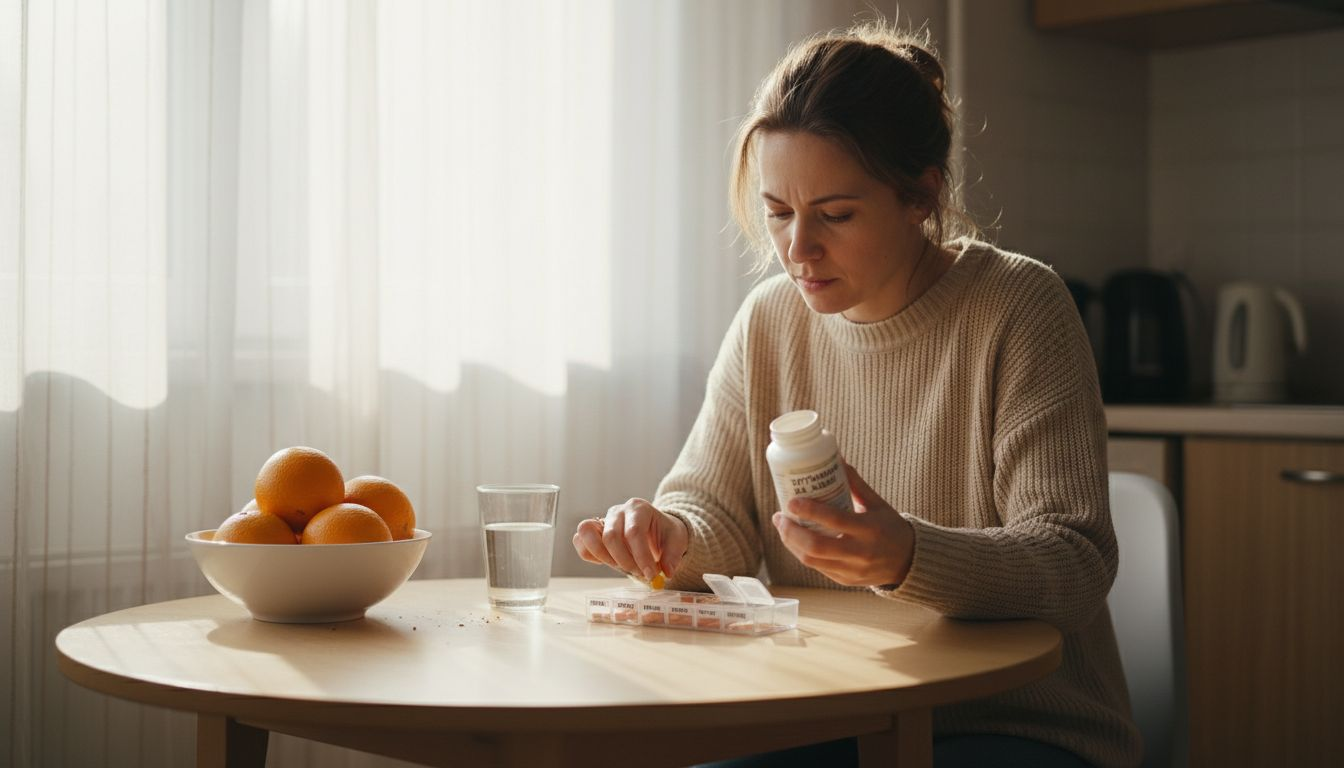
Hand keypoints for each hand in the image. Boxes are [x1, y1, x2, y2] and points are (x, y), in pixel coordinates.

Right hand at [572, 498, 688, 580]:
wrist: (655, 530)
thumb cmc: (665, 534)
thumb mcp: (677, 541)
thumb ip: (673, 556)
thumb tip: (667, 571)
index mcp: (639, 508)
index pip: (634, 532)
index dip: (641, 556)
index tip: (651, 575)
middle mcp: (618, 511)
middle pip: (610, 536)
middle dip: (625, 561)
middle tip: (640, 574)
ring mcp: (602, 520)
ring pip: (587, 533)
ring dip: (604, 557)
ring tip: (622, 567)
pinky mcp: (593, 531)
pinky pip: (580, 541)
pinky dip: (590, 554)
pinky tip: (609, 562)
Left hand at [773, 463, 914, 586]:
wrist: (908, 562)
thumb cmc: (890, 527)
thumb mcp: (877, 504)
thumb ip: (856, 483)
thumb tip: (836, 458)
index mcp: (870, 530)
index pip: (835, 520)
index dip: (810, 511)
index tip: (792, 501)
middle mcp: (860, 553)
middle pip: (816, 547)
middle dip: (791, 532)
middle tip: (780, 516)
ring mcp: (851, 570)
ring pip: (812, 560)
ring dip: (791, 543)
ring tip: (782, 526)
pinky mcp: (844, 580)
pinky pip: (817, 567)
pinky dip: (802, 552)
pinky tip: (795, 540)